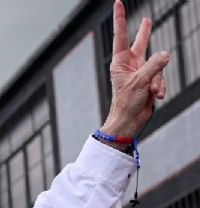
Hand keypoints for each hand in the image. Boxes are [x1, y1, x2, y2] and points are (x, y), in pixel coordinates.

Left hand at [102, 0, 169, 138]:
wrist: (130, 120)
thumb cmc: (127, 102)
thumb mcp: (140, 81)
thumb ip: (154, 65)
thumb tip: (165, 54)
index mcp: (120, 62)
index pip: (121, 35)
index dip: (121, 18)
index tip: (118, 3)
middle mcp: (130, 64)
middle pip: (140, 44)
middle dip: (145, 33)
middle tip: (147, 19)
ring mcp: (141, 72)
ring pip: (158, 66)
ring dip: (157, 80)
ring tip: (152, 92)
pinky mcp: (149, 81)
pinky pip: (161, 78)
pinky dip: (160, 87)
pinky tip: (155, 96)